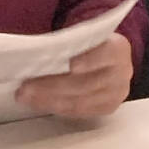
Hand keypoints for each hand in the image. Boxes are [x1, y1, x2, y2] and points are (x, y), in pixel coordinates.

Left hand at [17, 33, 133, 121]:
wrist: (107, 59)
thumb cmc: (90, 45)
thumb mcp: (85, 36)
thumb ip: (70, 42)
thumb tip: (38, 51)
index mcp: (118, 48)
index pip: (105, 55)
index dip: (89, 60)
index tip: (71, 65)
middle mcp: (122, 73)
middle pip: (85, 83)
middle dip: (53, 86)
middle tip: (27, 86)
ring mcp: (116, 93)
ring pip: (80, 101)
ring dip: (49, 100)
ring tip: (26, 96)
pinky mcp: (107, 108)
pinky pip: (79, 112)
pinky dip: (56, 107)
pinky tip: (39, 102)